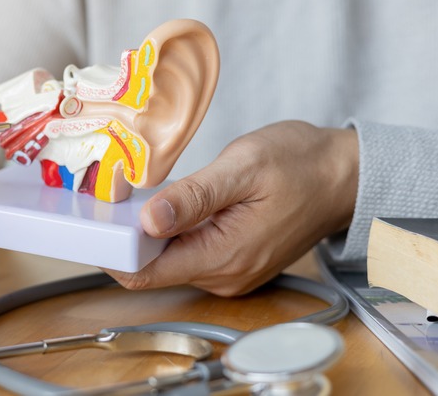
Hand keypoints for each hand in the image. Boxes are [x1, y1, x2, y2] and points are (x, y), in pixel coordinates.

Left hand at [106, 121, 357, 295]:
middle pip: (153, 268)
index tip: (93, 222)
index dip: (113, 252)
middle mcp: (225, 274)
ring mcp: (230, 271)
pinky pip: (188, 253)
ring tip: (134, 196)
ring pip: (169, 260)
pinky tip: (167, 205)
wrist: (343, 175)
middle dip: (127, 237)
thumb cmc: (301, 164)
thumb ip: (194, 197)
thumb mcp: (243, 168)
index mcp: (225, 255)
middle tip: (107, 198)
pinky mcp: (233, 260)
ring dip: (148, 233)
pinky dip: (170, 233)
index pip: (147, 274)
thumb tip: (150, 220)